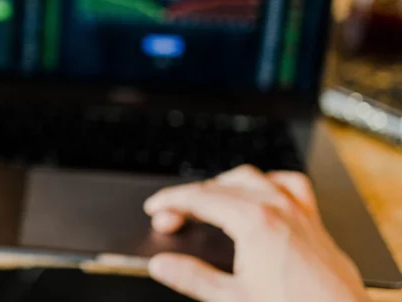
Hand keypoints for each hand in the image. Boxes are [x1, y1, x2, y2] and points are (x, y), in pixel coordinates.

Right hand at [143, 165, 369, 301]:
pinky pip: (289, 185)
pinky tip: (261, 192)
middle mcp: (277, 208)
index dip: (172, 200)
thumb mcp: (232, 298)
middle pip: (221, 186)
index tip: (155, 207)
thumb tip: (163, 264)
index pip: (201, 198)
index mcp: (254, 222)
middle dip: (190, 197)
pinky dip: (268, 183)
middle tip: (171, 218)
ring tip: (206, 200)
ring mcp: (298, 211)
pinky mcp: (313, 221)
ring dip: (223, 185)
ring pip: (252, 178)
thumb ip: (192, 277)